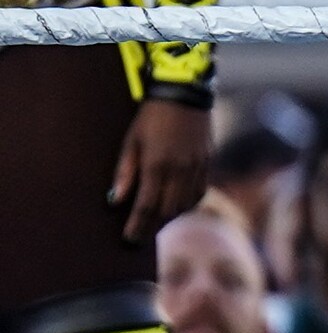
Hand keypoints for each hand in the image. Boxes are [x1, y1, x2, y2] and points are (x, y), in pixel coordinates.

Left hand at [109, 99, 209, 243]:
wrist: (185, 94)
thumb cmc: (151, 116)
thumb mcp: (131, 140)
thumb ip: (125, 172)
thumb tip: (115, 200)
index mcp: (157, 164)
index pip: (147, 205)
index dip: (137, 225)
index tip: (128, 239)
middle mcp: (180, 170)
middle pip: (168, 210)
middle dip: (153, 226)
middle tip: (140, 234)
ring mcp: (197, 167)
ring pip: (186, 204)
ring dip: (171, 217)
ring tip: (156, 222)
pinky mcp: (208, 163)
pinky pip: (199, 192)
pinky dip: (187, 204)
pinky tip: (177, 205)